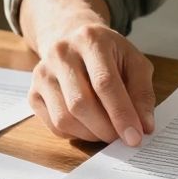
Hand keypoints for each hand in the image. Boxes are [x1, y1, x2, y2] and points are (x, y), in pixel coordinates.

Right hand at [27, 22, 155, 145]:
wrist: (73, 39)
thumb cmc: (109, 53)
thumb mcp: (134, 62)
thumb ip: (142, 92)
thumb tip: (144, 126)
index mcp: (91, 40)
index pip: (104, 83)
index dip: (121, 114)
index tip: (135, 137)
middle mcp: (61, 53)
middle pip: (81, 103)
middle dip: (106, 129)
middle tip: (122, 139)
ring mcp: (42, 73)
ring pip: (64, 118)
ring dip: (91, 134)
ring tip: (107, 131)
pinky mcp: (33, 92)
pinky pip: (54, 125)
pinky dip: (76, 134)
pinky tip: (89, 125)